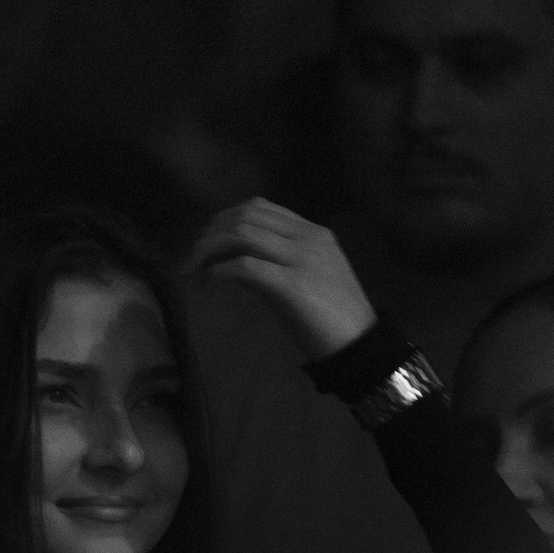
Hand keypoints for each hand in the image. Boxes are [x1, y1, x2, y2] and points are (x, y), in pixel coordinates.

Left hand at [187, 198, 377, 360]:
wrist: (361, 345)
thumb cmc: (331, 318)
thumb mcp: (304, 279)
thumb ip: (274, 263)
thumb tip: (231, 262)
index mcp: (312, 233)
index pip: (260, 208)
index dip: (225, 220)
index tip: (206, 242)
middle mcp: (307, 237)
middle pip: (246, 216)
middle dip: (210, 234)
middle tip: (192, 258)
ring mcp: (301, 258)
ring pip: (242, 234)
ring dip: (209, 250)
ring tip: (194, 271)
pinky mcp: (293, 285)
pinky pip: (245, 267)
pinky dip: (219, 272)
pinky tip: (208, 283)